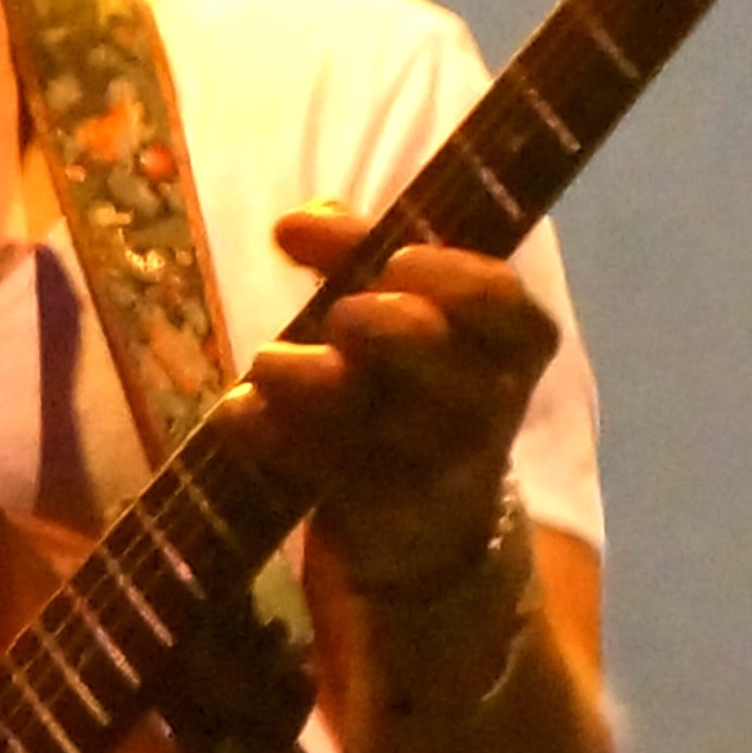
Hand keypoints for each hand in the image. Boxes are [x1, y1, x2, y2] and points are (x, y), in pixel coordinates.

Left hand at [237, 208, 551, 602]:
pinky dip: (264, 430)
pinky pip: (313, 460)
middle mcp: (487, 404)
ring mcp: (434, 464)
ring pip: (361, 406)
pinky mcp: (380, 511)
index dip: (437, 268)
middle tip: (339, 317)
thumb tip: (294, 224)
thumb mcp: (416, 315)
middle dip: (366, 316)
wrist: (436, 528)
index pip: (495, 295)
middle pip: (422, 341)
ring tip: (266, 363)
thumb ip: (360, 253)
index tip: (392, 259)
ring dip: (300, 374)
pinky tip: (237, 413)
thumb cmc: (421, 387)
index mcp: (514, 344)